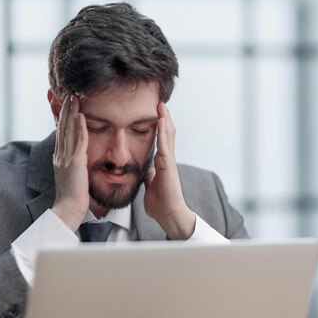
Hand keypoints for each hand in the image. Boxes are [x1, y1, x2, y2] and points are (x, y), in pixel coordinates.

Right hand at [51, 94, 88, 231]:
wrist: (67, 210)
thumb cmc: (73, 196)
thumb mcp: (72, 175)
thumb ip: (74, 163)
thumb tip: (80, 156)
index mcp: (59, 157)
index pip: (61, 131)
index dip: (62, 115)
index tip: (65, 101)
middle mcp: (60, 155)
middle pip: (62, 126)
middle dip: (65, 108)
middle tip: (68, 92)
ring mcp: (66, 158)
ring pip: (68, 130)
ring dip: (71, 112)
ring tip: (74, 97)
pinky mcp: (74, 163)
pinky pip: (78, 142)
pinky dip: (79, 128)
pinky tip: (81, 115)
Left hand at [143, 102, 195, 238]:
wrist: (169, 215)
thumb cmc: (161, 204)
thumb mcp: (151, 187)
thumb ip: (151, 178)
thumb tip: (149, 173)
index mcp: (162, 164)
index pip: (162, 140)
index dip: (160, 126)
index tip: (157, 113)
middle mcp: (167, 160)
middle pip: (167, 133)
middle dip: (164, 117)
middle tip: (160, 101)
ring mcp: (169, 161)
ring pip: (168, 135)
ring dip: (165, 119)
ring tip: (161, 104)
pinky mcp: (168, 165)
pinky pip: (165, 144)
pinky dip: (163, 131)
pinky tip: (161, 119)